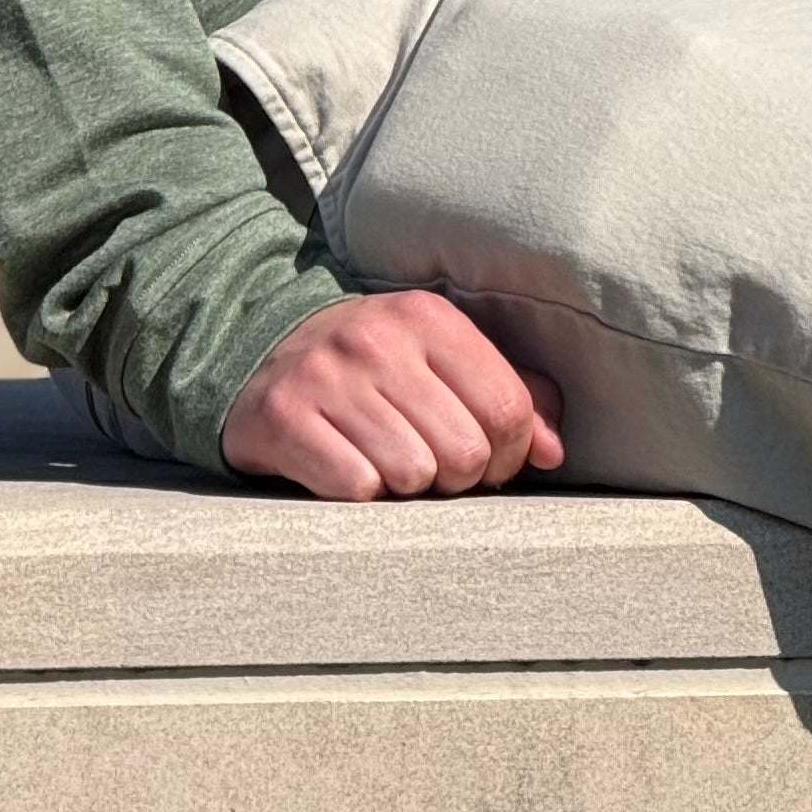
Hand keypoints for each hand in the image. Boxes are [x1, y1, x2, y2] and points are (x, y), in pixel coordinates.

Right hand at [222, 288, 564, 501]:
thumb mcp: (440, 360)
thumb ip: (511, 396)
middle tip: (433, 470)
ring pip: (412, 475)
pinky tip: (346, 468)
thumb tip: (552, 452)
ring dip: (406, 488)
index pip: (507, 407)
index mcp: (429, 318)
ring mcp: (327, 377)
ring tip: (388, 465)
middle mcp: (378, 340)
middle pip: (464, 452)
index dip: (510, 455)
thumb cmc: (372, 369)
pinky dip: (359, 494)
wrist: (259, 354)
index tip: (488, 464)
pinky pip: (355, 488)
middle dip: (457, 479)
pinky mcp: (284, 418)